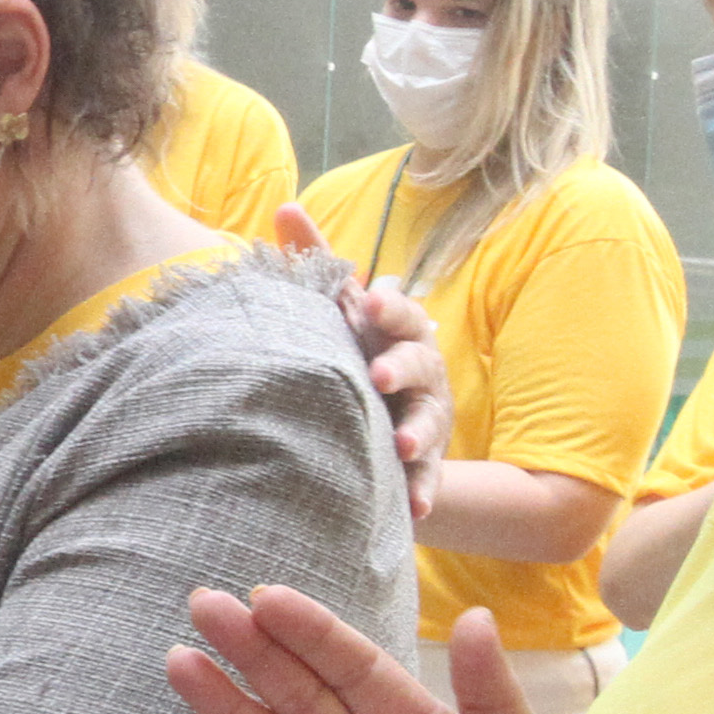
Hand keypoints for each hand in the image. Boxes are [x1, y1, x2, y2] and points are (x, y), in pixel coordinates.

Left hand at [276, 203, 451, 516]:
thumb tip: (283, 205)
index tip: (366, 299)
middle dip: (402, 366)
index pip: (399, 311)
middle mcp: (420, 373)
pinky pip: (430, 481)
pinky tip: (415, 508)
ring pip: (429, 422)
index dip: (387, 306)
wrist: (388, 423)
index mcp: (397, 331)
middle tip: (379, 373)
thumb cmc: (358, 353)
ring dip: (415, 432)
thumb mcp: (340, 310)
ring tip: (399, 444)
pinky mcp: (424, 465)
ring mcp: (426, 419)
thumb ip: (317, 260)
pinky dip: (424, 492)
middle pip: (420, 363)